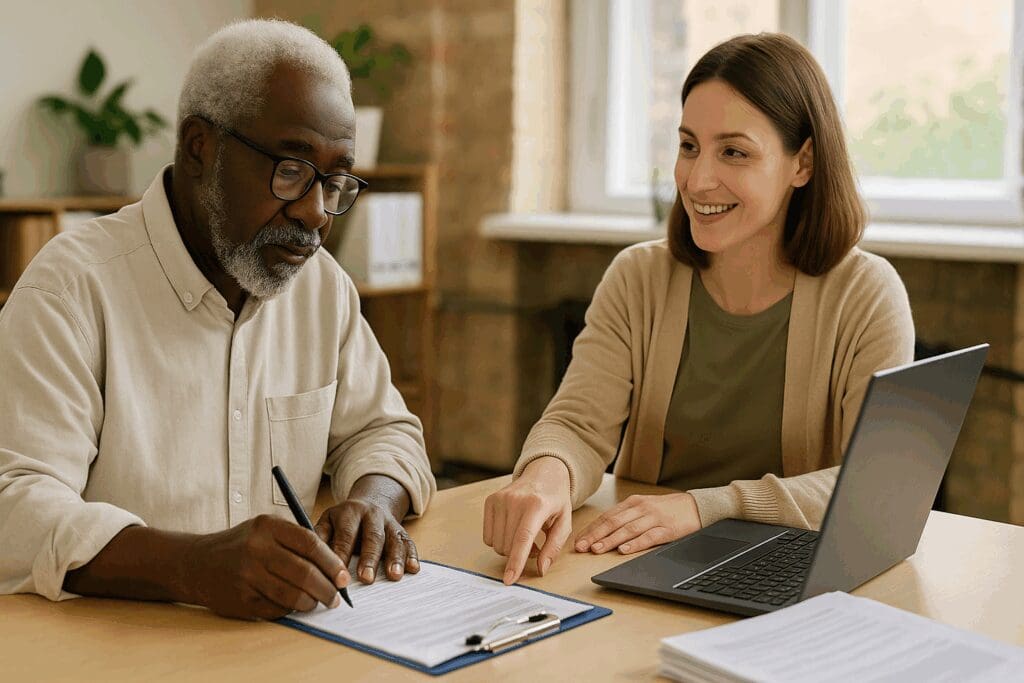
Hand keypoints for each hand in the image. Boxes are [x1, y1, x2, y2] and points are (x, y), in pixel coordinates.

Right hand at [188, 514, 349, 620]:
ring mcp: (246, 576)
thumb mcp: (264, 529)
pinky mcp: (240, 599)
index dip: (332, 563)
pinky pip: (276, 609)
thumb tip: (334, 567)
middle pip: (304, 573)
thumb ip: (295, 541)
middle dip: (327, 589)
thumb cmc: (241, 544)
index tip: (343, 577)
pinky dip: (290, 610)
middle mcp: (256, 549)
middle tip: (335, 597)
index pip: (310, 544)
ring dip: (310, 603)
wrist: (196, 563)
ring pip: (292, 595)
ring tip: (316, 603)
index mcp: (267, 526)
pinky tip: (293, 606)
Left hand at [315, 474, 418, 584]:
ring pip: (394, 539)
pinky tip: (413, 569)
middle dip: (369, 558)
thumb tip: (309, 562)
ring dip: (395, 558)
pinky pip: (409, 542)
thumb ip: (320, 539)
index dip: (342, 556)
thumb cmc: (342, 523)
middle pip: (372, 536)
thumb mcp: (327, 522)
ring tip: (394, 576)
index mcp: (349, 512)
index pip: (345, 535)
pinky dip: (412, 555)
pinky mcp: (401, 530)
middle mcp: (371, 514)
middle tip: (366, 579)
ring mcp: (389, 522)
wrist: (368, 504)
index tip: (338, 577)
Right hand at [483, 456, 572, 584]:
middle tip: (536, 547)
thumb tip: (541, 569)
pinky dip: (500, 540)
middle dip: (520, 555)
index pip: (522, 538)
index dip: (516, 562)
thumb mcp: (564, 522)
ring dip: (510, 549)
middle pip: (508, 545)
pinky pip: (488, 536)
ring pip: (497, 543)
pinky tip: (512, 531)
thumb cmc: (555, 499)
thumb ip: (554, 547)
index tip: (509, 579)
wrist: (543, 473)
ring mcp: (500, 499)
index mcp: (536, 505)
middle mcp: (515, 500)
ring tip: (526, 538)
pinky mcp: (490, 501)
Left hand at [574, 492, 700, 554]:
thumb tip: (601, 531)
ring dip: (610, 540)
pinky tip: (624, 550)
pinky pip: (649, 537)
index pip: (607, 516)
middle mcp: (641, 508)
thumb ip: (626, 516)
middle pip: (613, 522)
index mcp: (633, 503)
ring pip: (628, 530)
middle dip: (595, 535)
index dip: (591, 529)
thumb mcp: (644, 507)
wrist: (696, 505)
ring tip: (597, 549)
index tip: (578, 540)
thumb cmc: (667, 509)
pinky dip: (635, 544)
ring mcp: (654, 518)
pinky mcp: (668, 529)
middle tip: (581, 547)